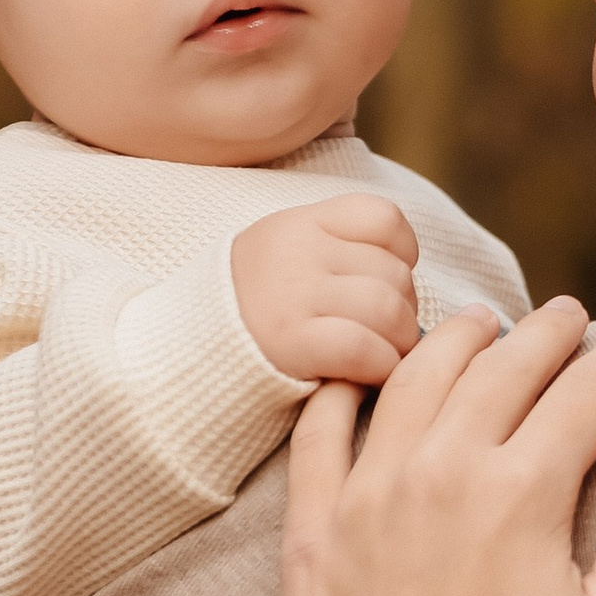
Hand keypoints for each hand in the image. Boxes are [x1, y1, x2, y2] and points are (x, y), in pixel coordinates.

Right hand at [231, 195, 421, 387]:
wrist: (186, 348)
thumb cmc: (254, 310)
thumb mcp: (285, 255)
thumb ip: (339, 249)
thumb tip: (410, 276)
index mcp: (301, 223)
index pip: (384, 218)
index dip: (404, 253)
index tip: (388, 280)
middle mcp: (298, 251)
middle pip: (394, 274)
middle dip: (404, 310)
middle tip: (385, 335)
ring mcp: (293, 294)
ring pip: (388, 311)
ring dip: (399, 343)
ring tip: (381, 356)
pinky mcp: (291, 342)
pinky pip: (365, 349)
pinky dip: (381, 367)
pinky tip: (368, 377)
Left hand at [240, 300, 595, 595]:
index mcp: (525, 494)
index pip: (591, 389)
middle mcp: (443, 471)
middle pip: (505, 365)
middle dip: (551, 330)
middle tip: (575, 316)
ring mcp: (368, 492)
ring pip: (416, 376)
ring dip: (457, 339)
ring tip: (483, 326)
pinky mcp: (313, 526)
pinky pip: (322, 427)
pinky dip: (347, 385)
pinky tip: (365, 373)